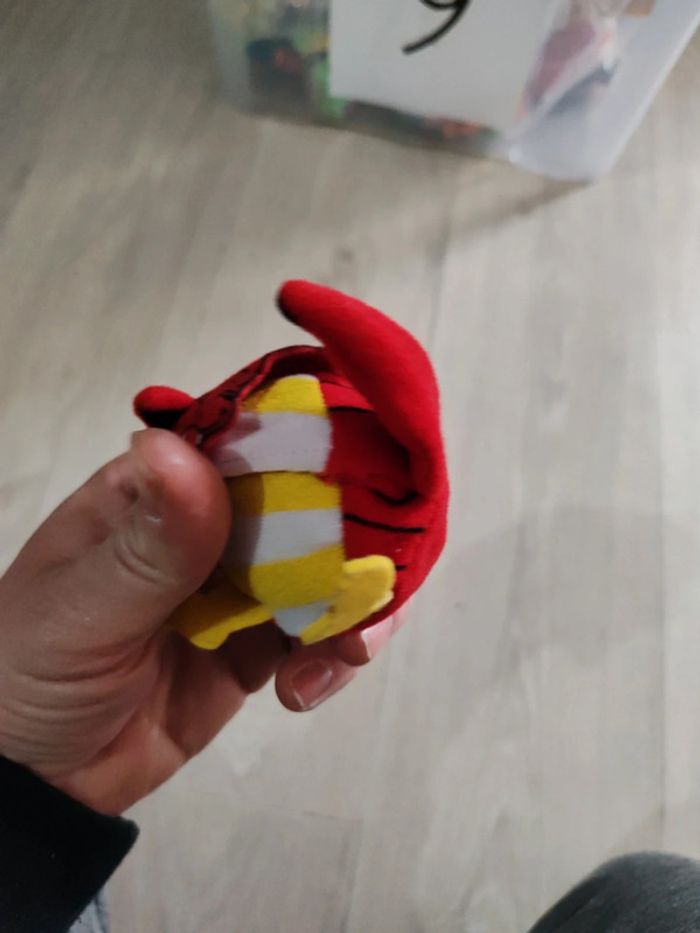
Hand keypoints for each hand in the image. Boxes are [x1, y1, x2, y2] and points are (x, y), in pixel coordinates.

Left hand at [0, 430, 401, 814]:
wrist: (39, 781)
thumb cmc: (31, 671)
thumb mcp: (83, 607)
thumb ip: (150, 545)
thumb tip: (184, 450)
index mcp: (158, 489)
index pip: (247, 444)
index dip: (312, 449)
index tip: (369, 475)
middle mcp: (207, 525)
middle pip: (304, 505)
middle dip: (351, 539)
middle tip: (373, 581)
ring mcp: (237, 585)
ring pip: (323, 569)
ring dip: (351, 604)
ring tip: (352, 651)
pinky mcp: (256, 645)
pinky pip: (315, 635)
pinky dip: (331, 656)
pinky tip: (305, 691)